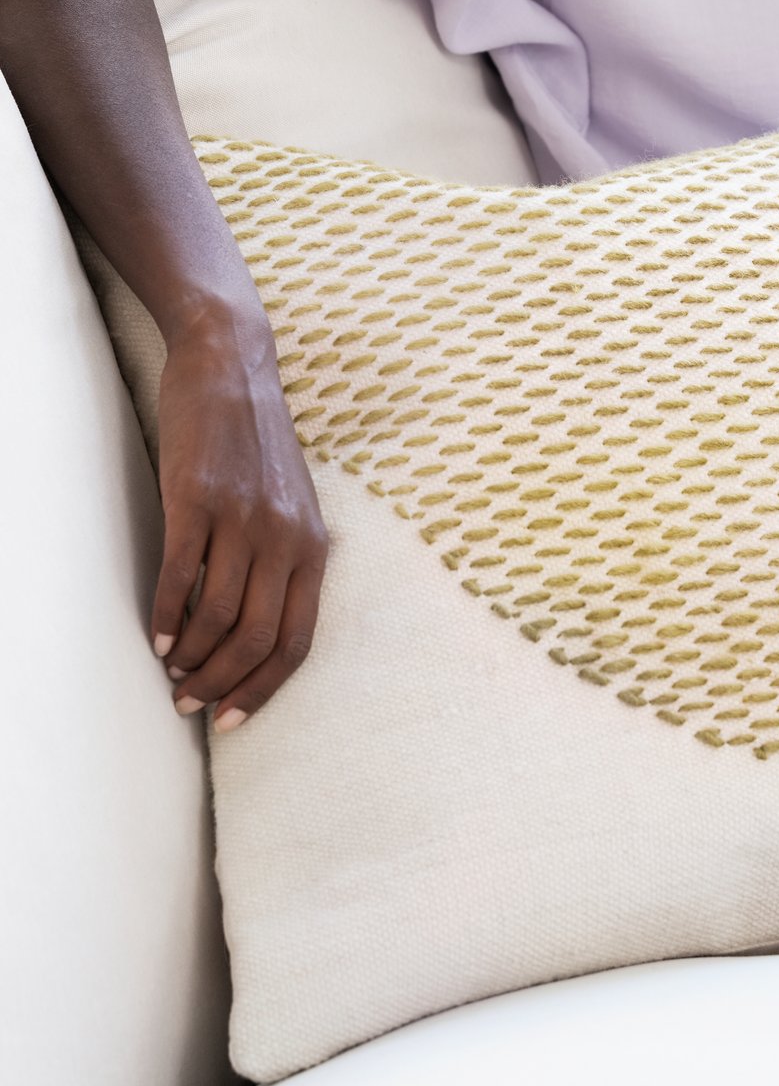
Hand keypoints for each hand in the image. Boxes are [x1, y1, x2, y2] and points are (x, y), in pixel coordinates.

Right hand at [149, 308, 328, 731]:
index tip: (232, 718)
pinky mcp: (197, 500)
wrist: (232, 367)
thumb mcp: (294, 502)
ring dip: (191, 657)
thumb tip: (262, 623)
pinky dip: (165, 617)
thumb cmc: (258, 442)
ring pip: (216, 616)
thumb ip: (288, 556)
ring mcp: (241, 518)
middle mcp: (285, 536)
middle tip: (190, 703)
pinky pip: (180, 576)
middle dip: (222, 683)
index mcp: (314, 544)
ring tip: (173, 672)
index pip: (297, 640)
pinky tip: (156, 637)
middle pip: (256, 639)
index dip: (264, 688)